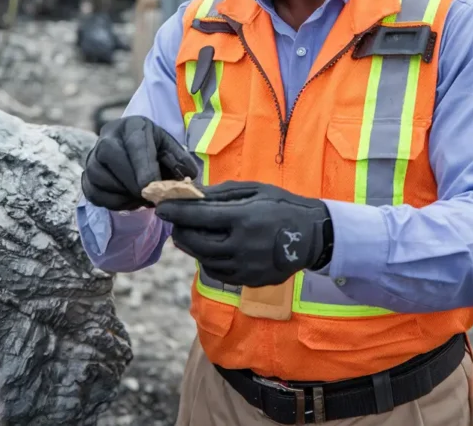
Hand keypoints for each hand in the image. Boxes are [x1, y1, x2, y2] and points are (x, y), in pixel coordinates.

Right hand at [81, 116, 198, 210]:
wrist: (132, 153)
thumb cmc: (155, 151)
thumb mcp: (170, 149)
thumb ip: (181, 162)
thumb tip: (188, 177)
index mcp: (132, 126)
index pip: (135, 145)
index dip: (144, 168)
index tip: (153, 186)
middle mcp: (107, 137)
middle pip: (112, 158)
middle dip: (133, 183)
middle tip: (152, 197)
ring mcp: (93, 157)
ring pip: (101, 178)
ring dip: (125, 194)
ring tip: (144, 197)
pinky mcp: (86, 177)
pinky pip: (95, 194)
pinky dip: (115, 203)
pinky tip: (130, 200)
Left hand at [155, 181, 331, 286]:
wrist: (312, 236)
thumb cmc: (283, 205)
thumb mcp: (255, 191)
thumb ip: (222, 194)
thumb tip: (193, 194)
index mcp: (244, 218)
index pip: (199, 216)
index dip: (177, 211)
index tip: (160, 207)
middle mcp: (242, 246)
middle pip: (196, 242)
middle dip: (181, 230)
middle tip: (175, 221)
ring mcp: (246, 267)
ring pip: (204, 260)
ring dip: (192, 247)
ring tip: (189, 234)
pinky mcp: (250, 281)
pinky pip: (219, 273)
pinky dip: (208, 260)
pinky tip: (209, 249)